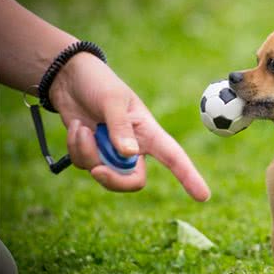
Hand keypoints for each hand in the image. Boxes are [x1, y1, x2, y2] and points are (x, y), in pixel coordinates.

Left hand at [50, 52, 209, 200]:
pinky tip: (76, 127)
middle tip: (96, 170)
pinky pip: (84, 164)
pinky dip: (76, 147)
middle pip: (133, 181)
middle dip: (113, 179)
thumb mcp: (112, 100)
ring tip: (82, 127)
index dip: (189, 177)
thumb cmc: (99, 82)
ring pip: (103, 173)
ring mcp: (112, 152)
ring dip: (87, 152)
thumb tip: (129, 155)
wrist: (69, 77)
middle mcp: (134, 146)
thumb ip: (120, 128)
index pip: (174, 157)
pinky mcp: (93, 153)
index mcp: (148, 132)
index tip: (203, 196)